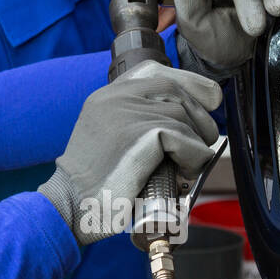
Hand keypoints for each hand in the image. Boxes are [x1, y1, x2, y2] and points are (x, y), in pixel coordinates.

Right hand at [36, 61, 222, 245]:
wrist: (72, 206)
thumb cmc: (93, 185)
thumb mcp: (106, 139)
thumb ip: (134, 121)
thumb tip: (182, 119)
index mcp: (106, 96)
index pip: (154, 71)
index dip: (187, 82)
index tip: (207, 99)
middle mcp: (115, 97)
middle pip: (174, 89)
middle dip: (199, 114)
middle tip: (202, 142)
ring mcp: (128, 113)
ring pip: (183, 116)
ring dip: (196, 142)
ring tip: (186, 165)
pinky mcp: (142, 134)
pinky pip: (186, 139)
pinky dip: (193, 157)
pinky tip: (183, 173)